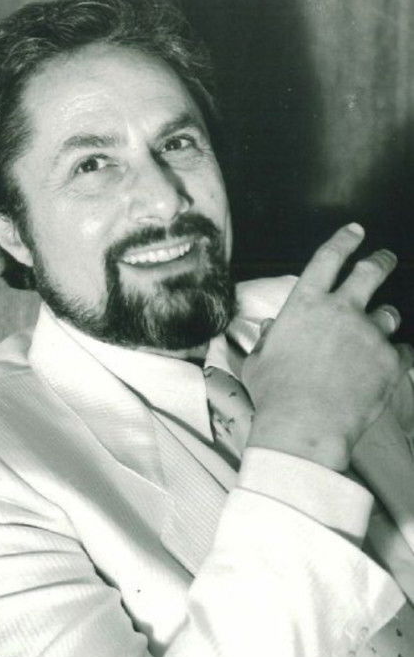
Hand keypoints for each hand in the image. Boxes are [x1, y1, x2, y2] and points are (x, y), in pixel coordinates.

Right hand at [242, 223, 413, 470]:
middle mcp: (341, 310)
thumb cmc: (275, 395)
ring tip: (378, 331)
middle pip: (370, 272)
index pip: (328, 258)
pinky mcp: (390, 360)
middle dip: (381, 260)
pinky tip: (388, 366)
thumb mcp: (258, 362)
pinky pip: (403, 350)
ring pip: (389, 313)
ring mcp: (369, 333)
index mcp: (305, 304)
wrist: (305, 425)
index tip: (355, 231)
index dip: (344, 240)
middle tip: (386, 259)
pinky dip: (396, 356)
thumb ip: (266, 340)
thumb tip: (270, 330)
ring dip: (383, 319)